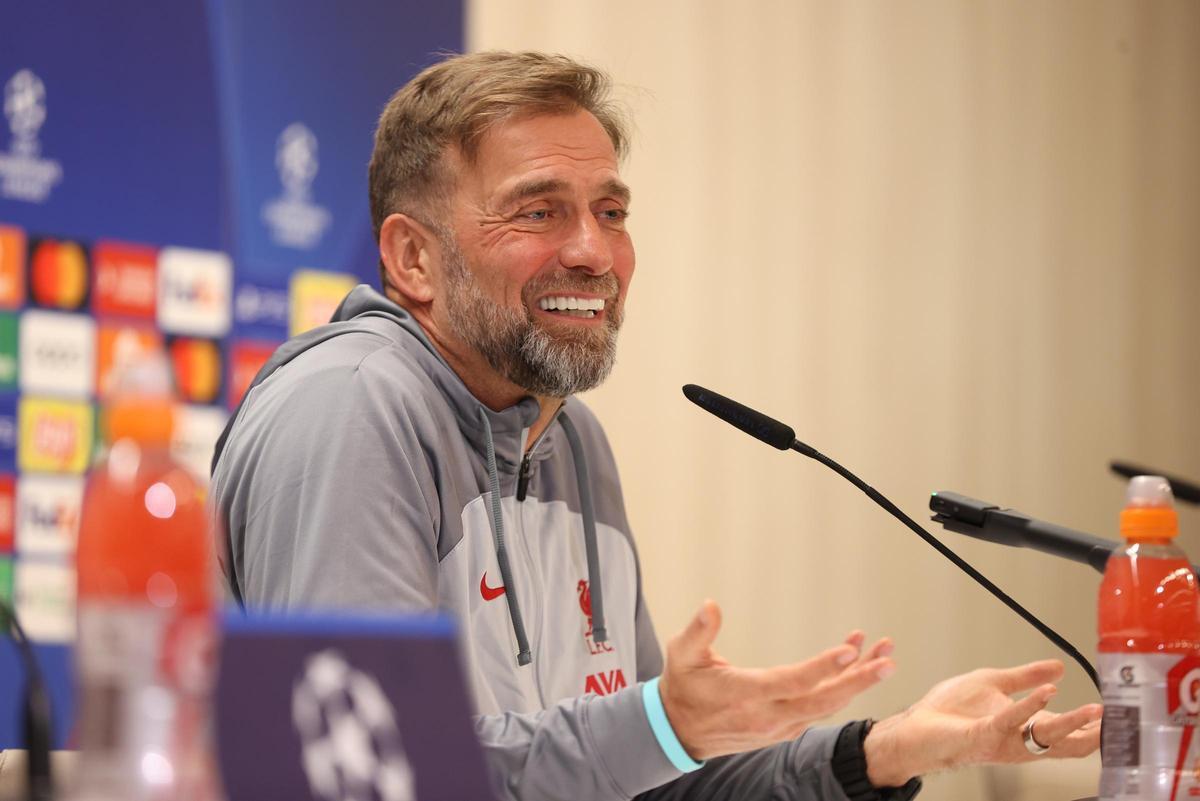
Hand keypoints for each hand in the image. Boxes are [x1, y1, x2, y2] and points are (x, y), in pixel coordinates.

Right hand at [658, 599, 895, 759]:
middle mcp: (769, 716)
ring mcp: (780, 726)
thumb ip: (698, 631)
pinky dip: (840, 688)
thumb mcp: (681, 655)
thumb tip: (711, 606)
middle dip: (859, 681)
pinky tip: (852, 666)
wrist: (679, 731)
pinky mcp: (785, 729)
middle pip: (823, 700)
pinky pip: (820, 708)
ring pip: (827, 706)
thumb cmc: (682, 688)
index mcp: (747, 695)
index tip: (848, 650)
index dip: (823, 667)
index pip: (793, 682)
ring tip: (882, 656)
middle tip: (887, 660)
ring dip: (856, 682)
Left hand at [863, 659, 1102, 786]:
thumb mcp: (993, 683)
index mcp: (1024, 728)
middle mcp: (1019, 741)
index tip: (1120, 716)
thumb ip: (1025, 677)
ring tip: (1095, 709)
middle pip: (1067, 744)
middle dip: (1093, 734)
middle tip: (1118, 720)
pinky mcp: (982, 735)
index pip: (1068, 733)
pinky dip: (1030, 705)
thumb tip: (1060, 668)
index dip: (1093, 727)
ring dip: (1071, 722)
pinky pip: (1010, 720)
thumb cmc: (950, 710)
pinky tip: (1047, 692)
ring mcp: (1002, 741)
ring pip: (1046, 737)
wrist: (915, 725)